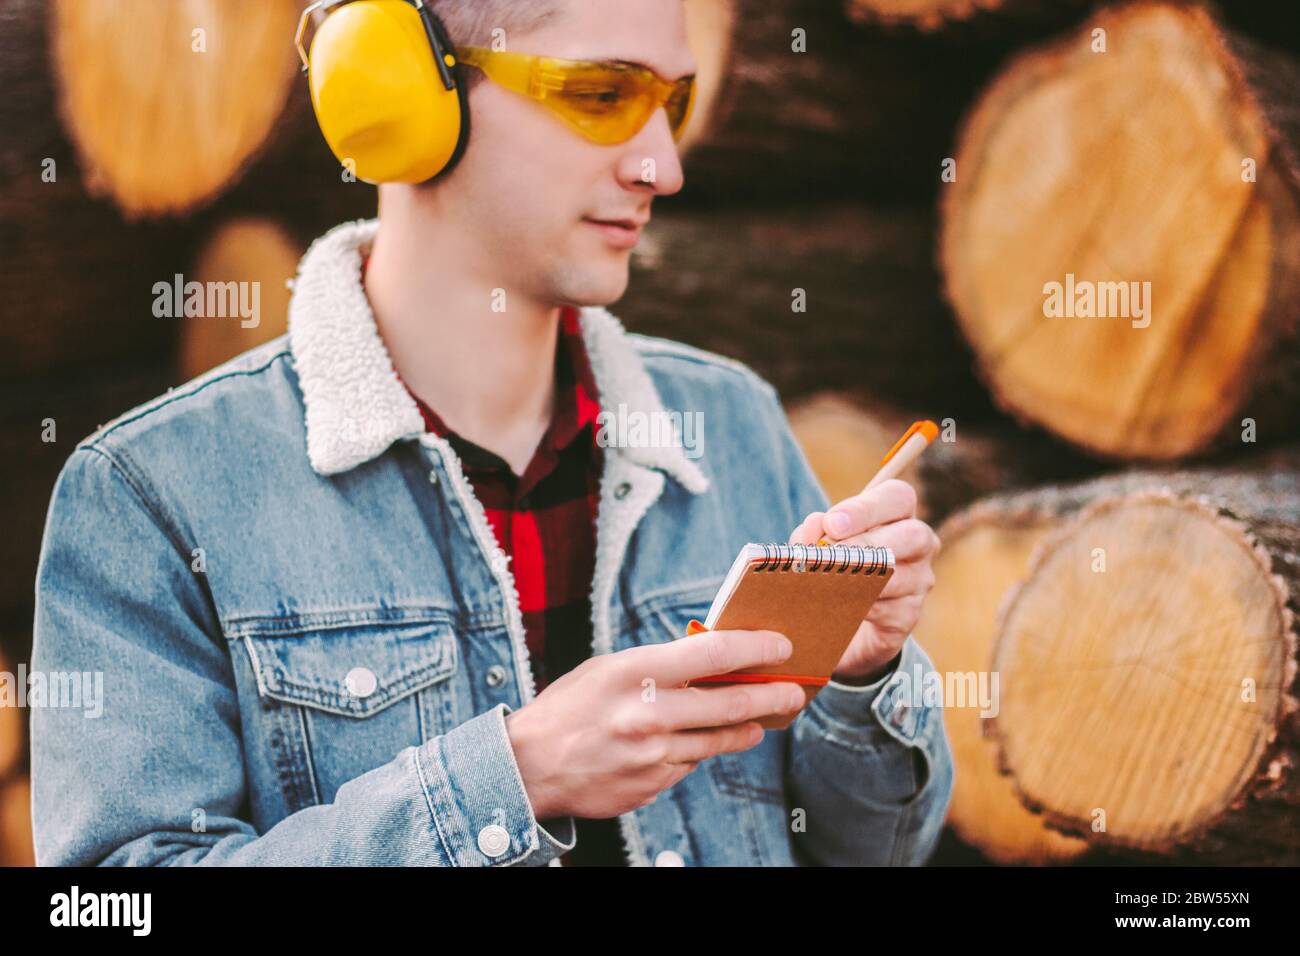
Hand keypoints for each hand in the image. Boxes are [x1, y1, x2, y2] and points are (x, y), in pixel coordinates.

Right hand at [504, 630, 805, 819]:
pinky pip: (690, 764)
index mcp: (637, 671)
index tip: (782, 646)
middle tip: (795, 691)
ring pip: (719, 740)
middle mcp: (648, 713)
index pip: (714, 653)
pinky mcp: (652, 784)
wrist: (529, 764)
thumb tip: (715, 659)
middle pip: (731, 702)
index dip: (757, 648)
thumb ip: (660, 664)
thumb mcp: (611, 668)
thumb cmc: (572, 706)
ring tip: (764, 719)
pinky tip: (703, 742)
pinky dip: (699, 751)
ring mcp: (653, 754)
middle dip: (772, 695)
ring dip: (747, 728)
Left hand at [788, 479, 938, 683]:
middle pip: (912, 534)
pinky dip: (860, 608)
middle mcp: (918, 544)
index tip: (832, 524)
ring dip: (859, 579)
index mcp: (897, 516)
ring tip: (826, 583)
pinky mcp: (909, 615)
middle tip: (832, 553)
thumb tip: (816, 524)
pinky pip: (890, 610)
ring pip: (899, 577)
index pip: (897, 497)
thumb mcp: (817, 545)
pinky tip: (839, 608)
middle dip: (867, 543)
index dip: (865, 509)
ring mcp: (919, 581)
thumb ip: (814, 532)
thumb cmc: (832, 568)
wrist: (838, 620)